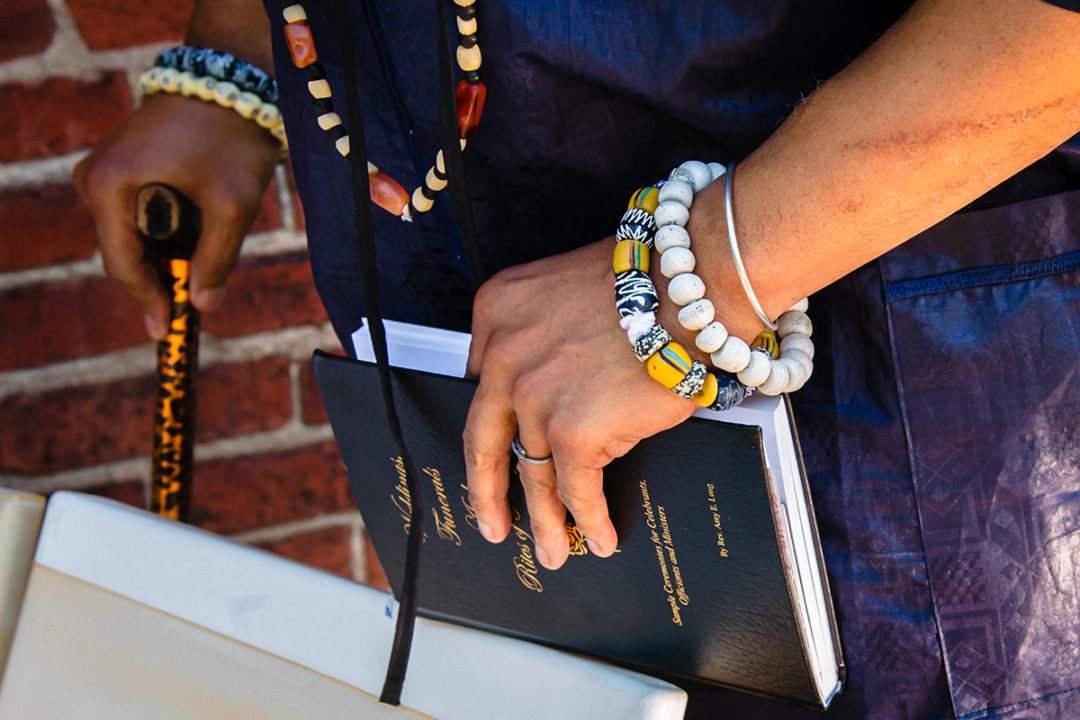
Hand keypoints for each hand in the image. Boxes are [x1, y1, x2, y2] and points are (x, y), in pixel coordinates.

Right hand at [72, 93, 279, 337]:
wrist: (228, 80)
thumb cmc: (231, 137)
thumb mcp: (233, 205)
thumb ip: (217, 259)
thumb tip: (205, 305)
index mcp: (111, 186)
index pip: (123, 263)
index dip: (148, 300)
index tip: (169, 330)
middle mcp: (94, 179)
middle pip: (123, 254)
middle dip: (158, 280)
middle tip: (192, 309)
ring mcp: (102, 172)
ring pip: (130, 238)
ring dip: (164, 257)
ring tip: (203, 261)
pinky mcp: (118, 168)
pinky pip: (135, 217)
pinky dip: (163, 235)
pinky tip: (194, 237)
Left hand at [464, 240, 697, 569]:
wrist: (693, 285)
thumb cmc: (650, 281)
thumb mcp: (566, 289)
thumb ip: (542, 335)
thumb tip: (554, 395)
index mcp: (496, 313)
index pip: (482, 386)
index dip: (493, 426)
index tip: (494, 452)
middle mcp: (504, 355)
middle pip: (485, 439)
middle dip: (487, 492)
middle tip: (491, 522)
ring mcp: (535, 396)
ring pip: (533, 473)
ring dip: (545, 520)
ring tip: (552, 548)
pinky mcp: (574, 430)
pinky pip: (577, 490)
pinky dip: (588, 520)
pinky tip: (598, 536)